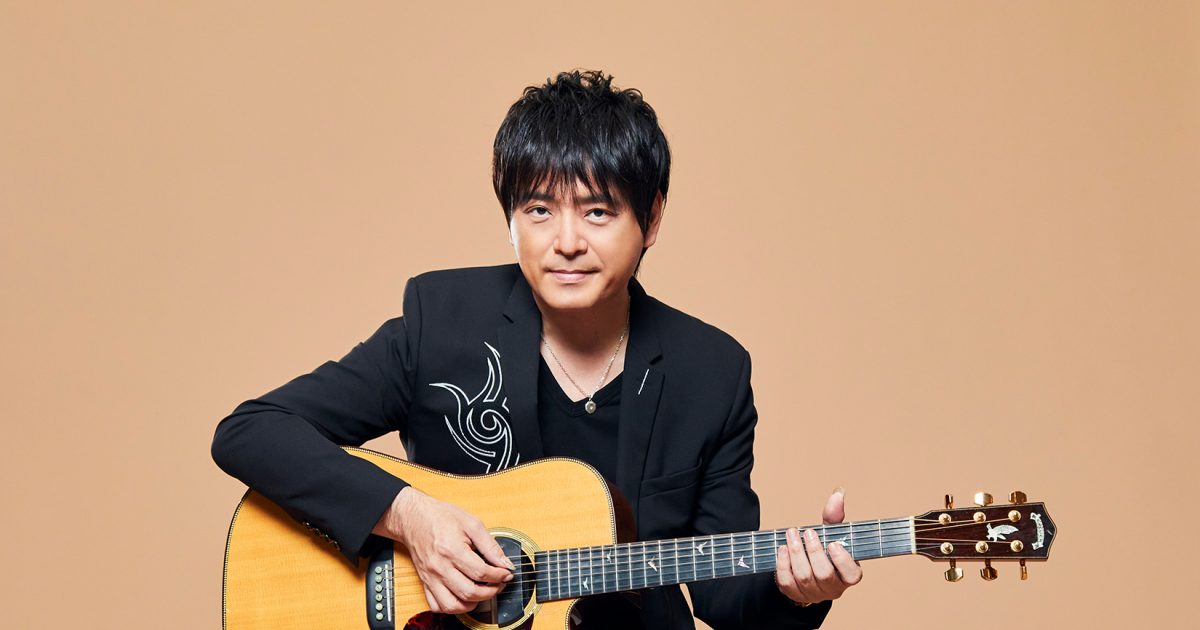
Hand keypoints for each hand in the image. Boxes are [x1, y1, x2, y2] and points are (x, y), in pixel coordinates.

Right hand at [373, 486, 513, 613]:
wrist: (413, 517)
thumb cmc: (440, 517)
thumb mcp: (471, 523)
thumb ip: (489, 545)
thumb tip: (504, 562)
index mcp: (452, 550)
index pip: (481, 572)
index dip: (499, 575)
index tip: (506, 573)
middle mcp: (440, 567)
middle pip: (469, 592)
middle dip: (490, 592)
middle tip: (499, 584)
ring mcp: (431, 577)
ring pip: (452, 605)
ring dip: (471, 604)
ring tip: (482, 593)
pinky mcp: (425, 582)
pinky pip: (437, 605)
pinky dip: (452, 607)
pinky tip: (463, 598)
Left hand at [774, 488, 863, 605]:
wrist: (805, 568)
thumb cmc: (824, 549)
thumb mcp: (831, 533)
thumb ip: (835, 516)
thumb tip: (838, 494)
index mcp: (848, 575)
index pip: (852, 575)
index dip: (842, 561)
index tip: (833, 543)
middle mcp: (832, 588)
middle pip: (824, 575)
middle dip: (814, 552)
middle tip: (807, 532)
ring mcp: (813, 593)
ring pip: (804, 578)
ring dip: (796, 554)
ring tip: (791, 535)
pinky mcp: (794, 594)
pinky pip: (787, 583)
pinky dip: (783, 565)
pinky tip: (782, 549)